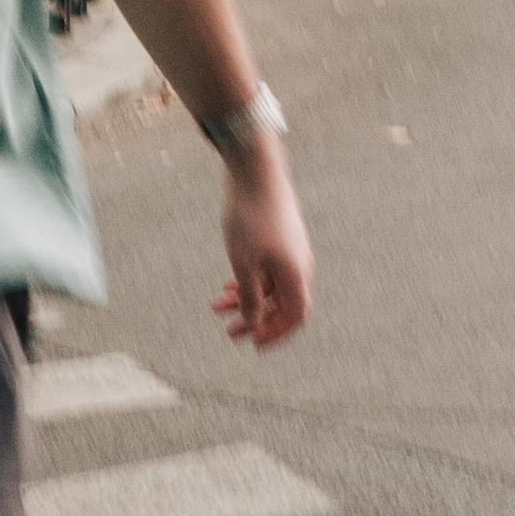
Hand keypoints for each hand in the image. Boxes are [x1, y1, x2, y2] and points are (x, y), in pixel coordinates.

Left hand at [213, 142, 312, 347]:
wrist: (254, 171)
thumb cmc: (250, 218)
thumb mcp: (243, 263)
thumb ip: (249, 296)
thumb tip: (253, 322)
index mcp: (296, 274)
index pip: (295, 316)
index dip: (277, 333)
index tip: (254, 343)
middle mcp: (298, 264)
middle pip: (282, 304)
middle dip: (256, 320)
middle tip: (229, 333)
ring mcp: (288, 250)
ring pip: (270, 286)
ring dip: (246, 299)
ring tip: (216, 307)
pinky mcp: (276, 237)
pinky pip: (266, 269)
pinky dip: (248, 280)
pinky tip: (226, 284)